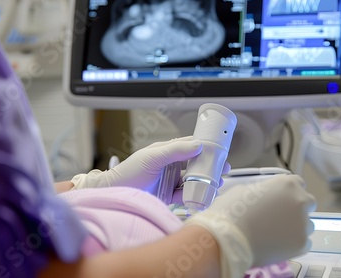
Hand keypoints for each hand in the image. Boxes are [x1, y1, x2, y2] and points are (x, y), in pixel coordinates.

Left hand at [71, 136, 229, 202]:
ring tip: (218, 183)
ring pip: (192, 179)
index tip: (220, 151)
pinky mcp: (168, 194)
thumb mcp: (153, 157)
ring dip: (205, 180)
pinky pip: (185, 194)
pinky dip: (195, 195)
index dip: (206, 147)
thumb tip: (198, 145)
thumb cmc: (130, 171)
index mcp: (167, 150)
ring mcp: (170, 179)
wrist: (116, 193)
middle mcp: (170, 164)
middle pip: (195, 163)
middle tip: (224, 169)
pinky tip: (204, 196)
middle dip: (210, 166)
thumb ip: (175, 150)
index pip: (191, 145)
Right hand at [185, 174, 315, 277]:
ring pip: (307, 224)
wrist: (227, 239)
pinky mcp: (302, 244)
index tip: (282, 200)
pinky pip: (304, 242)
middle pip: (308, 203)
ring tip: (275, 233)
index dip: (289, 192)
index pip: (298, 184)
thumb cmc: (231, 212)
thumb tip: (266, 198)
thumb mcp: (245, 191)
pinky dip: (293, 243)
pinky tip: (277, 243)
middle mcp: (299, 200)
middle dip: (297, 208)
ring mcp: (303, 223)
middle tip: (280, 217)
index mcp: (286, 183)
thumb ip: (263, 192)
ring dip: (296, 227)